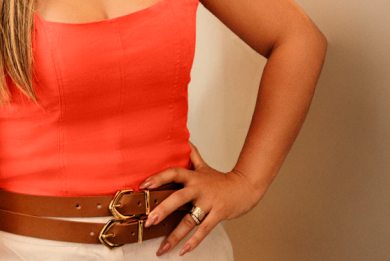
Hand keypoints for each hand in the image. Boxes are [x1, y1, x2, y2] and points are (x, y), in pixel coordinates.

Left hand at [140, 145, 261, 256]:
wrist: (245, 187)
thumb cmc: (221, 181)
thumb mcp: (205, 167)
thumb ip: (192, 155)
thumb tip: (184, 139)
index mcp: (194, 177)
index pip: (174, 173)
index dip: (158, 177)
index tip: (144, 185)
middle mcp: (199, 189)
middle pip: (179, 198)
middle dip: (163, 210)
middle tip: (149, 221)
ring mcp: (209, 203)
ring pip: (190, 220)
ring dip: (175, 235)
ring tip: (162, 248)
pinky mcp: (218, 215)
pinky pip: (204, 230)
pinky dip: (193, 242)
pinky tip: (183, 251)